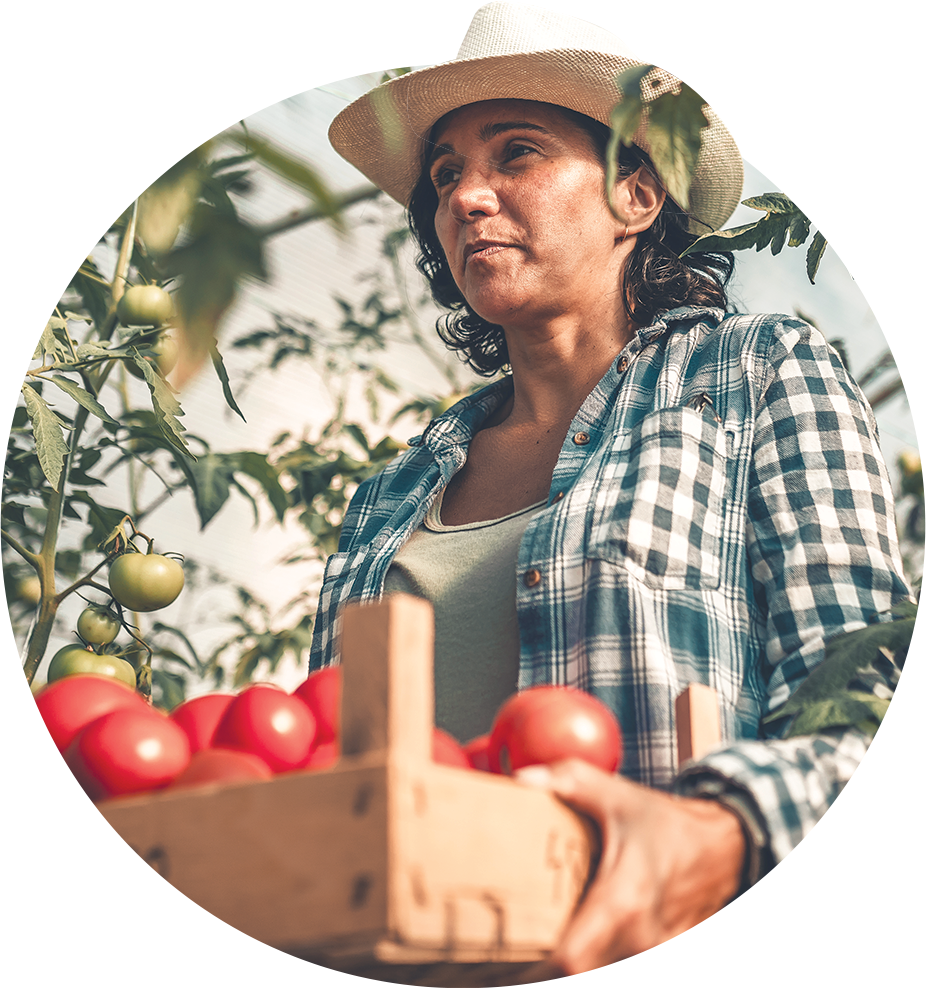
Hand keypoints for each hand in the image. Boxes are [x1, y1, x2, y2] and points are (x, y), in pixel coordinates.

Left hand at [516, 759, 744, 975]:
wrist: (720, 846)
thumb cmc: (663, 821)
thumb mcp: (613, 793)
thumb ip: (565, 782)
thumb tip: (520, 779)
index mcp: (623, 900)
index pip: (570, 960)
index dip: (532, 969)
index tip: (499, 958)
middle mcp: (640, 938)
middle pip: (576, 976)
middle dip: (535, 970)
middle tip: (496, 956)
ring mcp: (653, 955)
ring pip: (596, 973)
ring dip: (558, 968)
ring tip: (518, 956)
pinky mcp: (658, 960)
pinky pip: (614, 969)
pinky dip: (589, 964)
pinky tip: (555, 952)